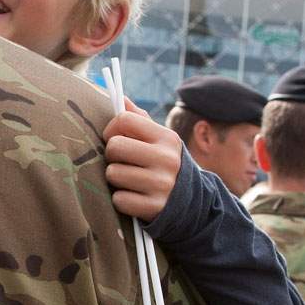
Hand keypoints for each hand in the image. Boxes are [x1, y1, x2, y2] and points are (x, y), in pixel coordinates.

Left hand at [102, 98, 182, 221]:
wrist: (192, 203)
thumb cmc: (164, 163)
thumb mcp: (160, 140)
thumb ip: (139, 119)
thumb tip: (119, 97)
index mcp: (166, 137)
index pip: (124, 119)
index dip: (111, 129)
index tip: (114, 138)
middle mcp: (166, 159)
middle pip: (114, 146)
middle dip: (112, 155)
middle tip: (122, 161)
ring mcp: (161, 184)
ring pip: (112, 173)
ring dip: (115, 178)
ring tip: (129, 180)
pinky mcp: (154, 207)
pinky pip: (119, 199)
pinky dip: (121, 200)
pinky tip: (134, 197)